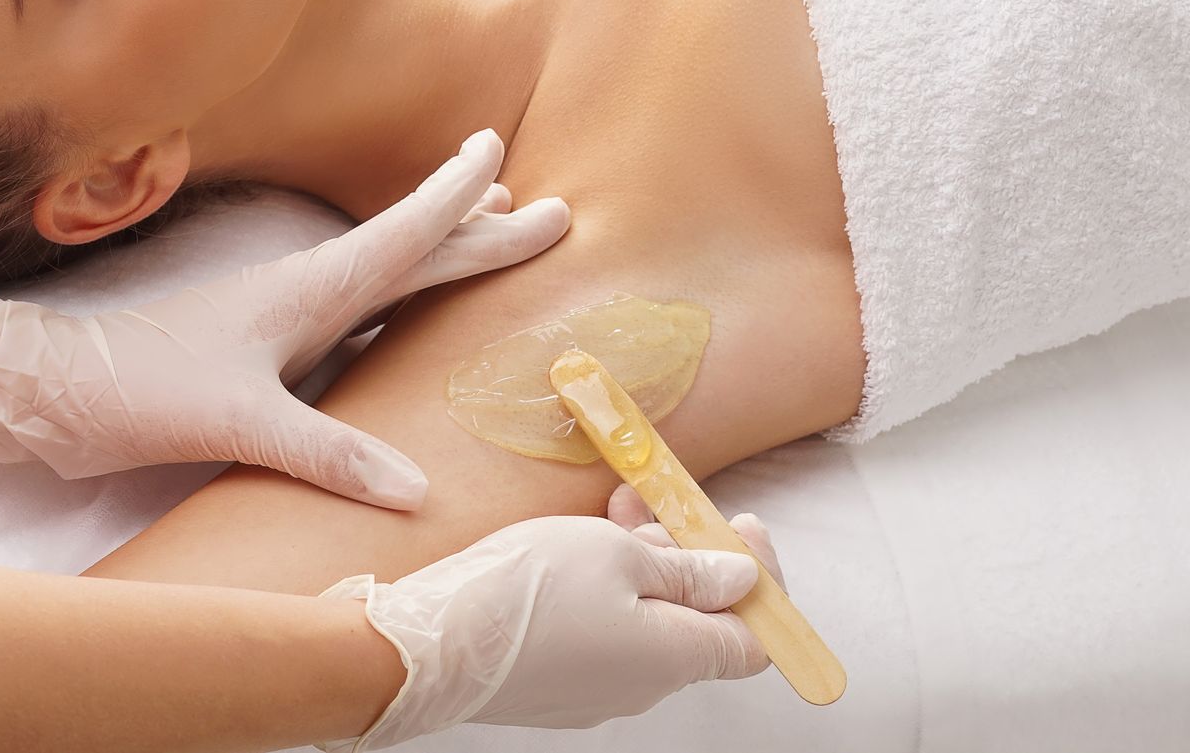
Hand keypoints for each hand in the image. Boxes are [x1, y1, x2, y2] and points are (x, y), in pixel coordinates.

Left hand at [0, 129, 567, 503]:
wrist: (54, 391)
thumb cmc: (139, 392)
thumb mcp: (235, 422)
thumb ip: (326, 452)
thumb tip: (417, 490)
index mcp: (310, 287)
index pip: (404, 234)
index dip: (456, 198)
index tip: (498, 153)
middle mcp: (308, 288)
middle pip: (415, 249)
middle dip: (481, 228)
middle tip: (552, 210)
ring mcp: (288, 311)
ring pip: (390, 272)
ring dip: (444, 250)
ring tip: (492, 226)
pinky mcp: (269, 340)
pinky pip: (362, 307)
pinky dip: (404, 294)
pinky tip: (408, 307)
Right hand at [316, 493, 779, 750]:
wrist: (427, 645)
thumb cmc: (524, 593)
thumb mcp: (617, 553)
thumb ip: (687, 567)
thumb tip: (739, 578)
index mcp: (674, 657)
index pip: (758, 640)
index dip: (762, 581)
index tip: (741, 524)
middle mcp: (643, 685)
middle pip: (698, 620)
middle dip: (690, 552)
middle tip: (659, 500)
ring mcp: (596, 689)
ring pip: (647, 618)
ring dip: (643, 560)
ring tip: (612, 507)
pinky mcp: (554, 683)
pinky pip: (603, 631)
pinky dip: (606, 584)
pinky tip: (577, 543)